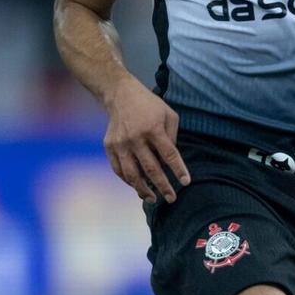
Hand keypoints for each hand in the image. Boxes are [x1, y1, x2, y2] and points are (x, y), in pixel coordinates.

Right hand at [103, 77, 189, 201]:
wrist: (120, 95)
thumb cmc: (149, 105)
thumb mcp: (168, 114)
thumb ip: (172, 137)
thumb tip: (170, 161)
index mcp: (153, 128)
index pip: (169, 154)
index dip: (178, 170)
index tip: (185, 183)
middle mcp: (136, 138)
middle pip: (151, 169)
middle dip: (163, 187)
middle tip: (171, 199)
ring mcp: (120, 144)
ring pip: (132, 174)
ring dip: (143, 190)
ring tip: (153, 199)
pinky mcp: (109, 146)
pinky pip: (119, 170)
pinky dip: (128, 181)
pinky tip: (137, 187)